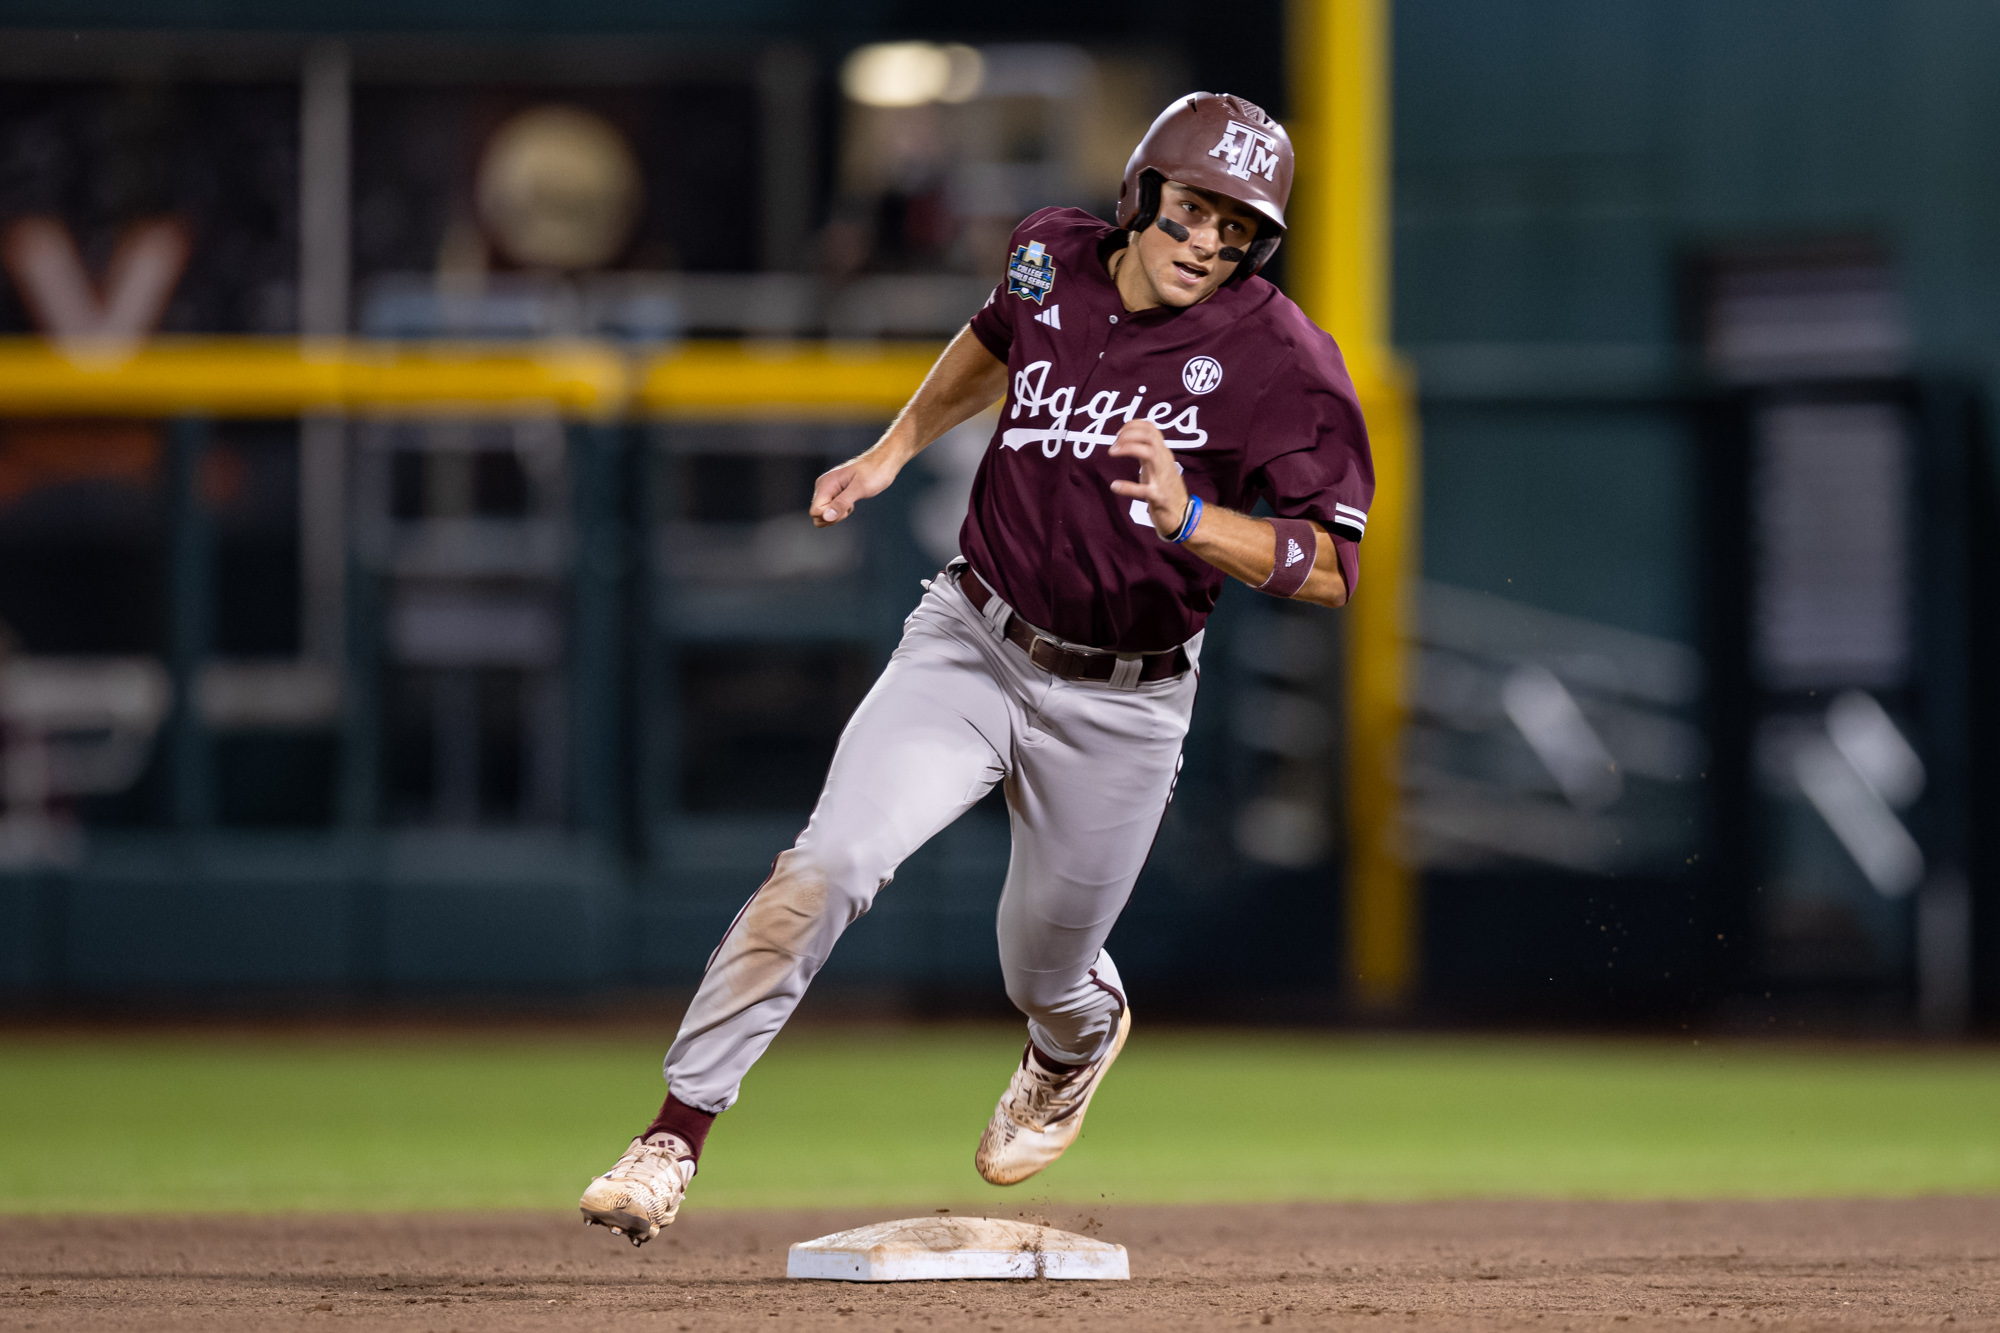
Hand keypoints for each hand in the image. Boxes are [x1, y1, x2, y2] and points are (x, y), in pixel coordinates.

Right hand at [809, 451, 902, 526]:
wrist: (882, 462)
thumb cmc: (874, 472)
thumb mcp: (860, 488)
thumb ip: (842, 502)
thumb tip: (826, 517)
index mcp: (826, 484)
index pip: (815, 511)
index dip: (830, 515)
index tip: (846, 506)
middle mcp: (823, 486)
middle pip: (818, 515)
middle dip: (834, 516)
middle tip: (850, 505)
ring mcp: (828, 490)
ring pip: (824, 514)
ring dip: (838, 514)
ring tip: (851, 502)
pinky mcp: (834, 493)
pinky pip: (831, 509)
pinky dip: (842, 510)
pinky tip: (852, 501)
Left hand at [1107, 420, 1190, 537]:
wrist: (1182, 514)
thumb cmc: (1167, 490)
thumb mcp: (1157, 466)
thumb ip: (1146, 452)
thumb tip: (1130, 438)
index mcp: (1163, 454)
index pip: (1151, 429)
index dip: (1133, 426)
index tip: (1118, 433)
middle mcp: (1165, 462)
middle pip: (1150, 436)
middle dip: (1129, 435)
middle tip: (1113, 445)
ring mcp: (1163, 478)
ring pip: (1150, 453)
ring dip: (1129, 448)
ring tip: (1112, 452)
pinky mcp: (1159, 496)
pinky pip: (1143, 489)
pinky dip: (1127, 486)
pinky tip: (1115, 486)